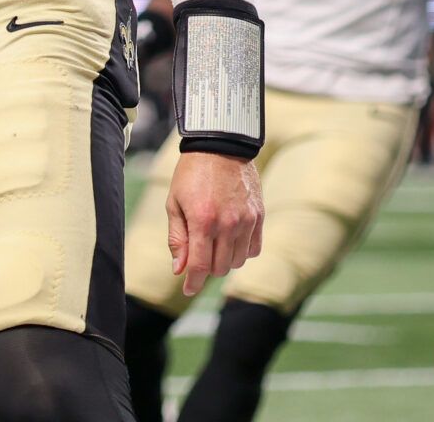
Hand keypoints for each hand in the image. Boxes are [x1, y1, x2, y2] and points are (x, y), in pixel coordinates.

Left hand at [165, 150, 263, 296]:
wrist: (220, 145)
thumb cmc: (191, 174)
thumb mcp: (174, 203)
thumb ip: (177, 238)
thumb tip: (179, 270)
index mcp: (202, 221)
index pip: (199, 266)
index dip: (192, 282)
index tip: (188, 289)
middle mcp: (227, 224)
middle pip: (219, 268)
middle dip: (206, 268)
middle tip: (198, 254)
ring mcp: (246, 220)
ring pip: (237, 262)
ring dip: (224, 260)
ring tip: (214, 243)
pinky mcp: (259, 215)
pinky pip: (254, 249)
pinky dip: (242, 251)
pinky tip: (232, 239)